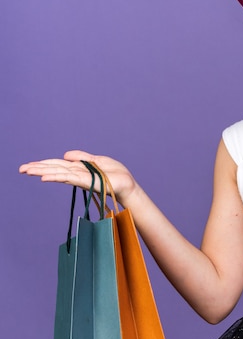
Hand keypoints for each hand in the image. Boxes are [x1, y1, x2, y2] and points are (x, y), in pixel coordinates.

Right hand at [19, 150, 137, 205]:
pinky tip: (44, 177)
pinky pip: (68, 178)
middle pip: (54, 169)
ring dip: (42, 171)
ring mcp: (80, 178)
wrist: (126, 184)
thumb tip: (65, 154)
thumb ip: (81, 156)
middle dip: (37, 168)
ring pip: (58, 173)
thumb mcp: (97, 160)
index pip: (57, 165)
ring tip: (27, 171)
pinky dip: (56, 177)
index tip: (27, 166)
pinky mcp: (86, 181)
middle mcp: (77, 173)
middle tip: (20, 169)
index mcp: (78, 168)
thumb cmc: (114, 174)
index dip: (43, 164)